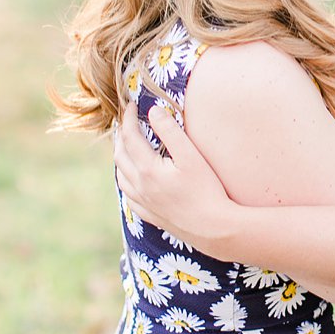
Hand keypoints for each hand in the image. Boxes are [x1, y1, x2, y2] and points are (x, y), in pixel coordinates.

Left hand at [110, 100, 235, 251]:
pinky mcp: (151, 215)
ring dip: (120, 158)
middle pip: (120, 156)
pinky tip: (132, 181)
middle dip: (120, 136)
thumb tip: (153, 111)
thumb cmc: (206, 190)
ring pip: (121, 177)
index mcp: (147, 169)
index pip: (130, 137)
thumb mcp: (190, 156)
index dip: (128, 118)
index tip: (131, 105)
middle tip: (126, 122)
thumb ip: (170, 132)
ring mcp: (144, 202)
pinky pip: (129, 197)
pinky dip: (126, 182)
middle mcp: (140, 186)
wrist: (214, 229)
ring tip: (125, 147)